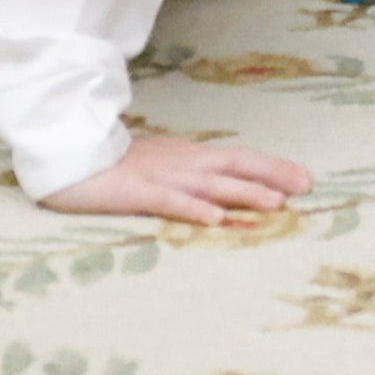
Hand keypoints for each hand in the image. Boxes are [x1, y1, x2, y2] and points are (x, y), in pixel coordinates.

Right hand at [41, 132, 311, 224]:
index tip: (305, 178)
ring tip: (275, 203)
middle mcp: (183, 163)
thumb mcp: (161, 164)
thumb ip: (190, 174)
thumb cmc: (115, 163)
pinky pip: (168, 201)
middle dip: (272, 175)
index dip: (272, 167)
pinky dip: (193, 208)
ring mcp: (160, 176)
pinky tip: (214, 218)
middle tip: (306, 186)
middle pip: (235, 166)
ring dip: (243, 193)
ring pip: (210, 184)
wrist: (69, 155)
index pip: (239, 159)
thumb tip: (223, 189)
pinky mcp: (135, 192)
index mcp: (189, 156)